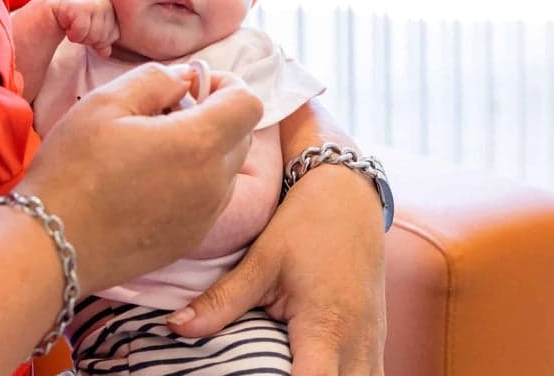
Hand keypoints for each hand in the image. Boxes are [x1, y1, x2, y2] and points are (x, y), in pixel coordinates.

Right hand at [20, 64, 262, 293]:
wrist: (51, 245)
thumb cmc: (74, 168)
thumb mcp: (106, 102)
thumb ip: (156, 79)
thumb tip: (185, 81)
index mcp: (199, 144)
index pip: (248, 103)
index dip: (227, 85)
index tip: (193, 86)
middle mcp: (214, 183)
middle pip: (240, 135)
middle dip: (214, 115)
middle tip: (166, 113)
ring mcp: (205, 216)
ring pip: (227, 168)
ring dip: (204, 150)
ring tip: (154, 149)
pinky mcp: (191, 239)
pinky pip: (210, 199)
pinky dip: (194, 182)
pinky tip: (150, 182)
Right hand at [50, 0, 118, 56]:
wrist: (45, 8)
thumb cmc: (68, 20)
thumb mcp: (88, 32)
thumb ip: (100, 42)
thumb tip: (106, 52)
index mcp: (110, 6)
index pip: (115, 34)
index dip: (98, 40)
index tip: (85, 30)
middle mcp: (104, 1)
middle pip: (105, 37)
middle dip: (89, 39)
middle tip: (76, 28)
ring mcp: (93, 2)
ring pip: (95, 36)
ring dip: (80, 37)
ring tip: (70, 25)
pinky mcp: (79, 6)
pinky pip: (82, 31)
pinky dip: (73, 34)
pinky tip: (64, 24)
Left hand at [167, 163, 386, 375]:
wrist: (348, 194)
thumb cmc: (305, 223)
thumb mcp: (262, 260)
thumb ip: (221, 301)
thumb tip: (175, 327)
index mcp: (326, 326)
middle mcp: (357, 343)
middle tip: (266, 371)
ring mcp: (374, 343)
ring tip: (289, 370)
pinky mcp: (377, 339)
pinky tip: (317, 370)